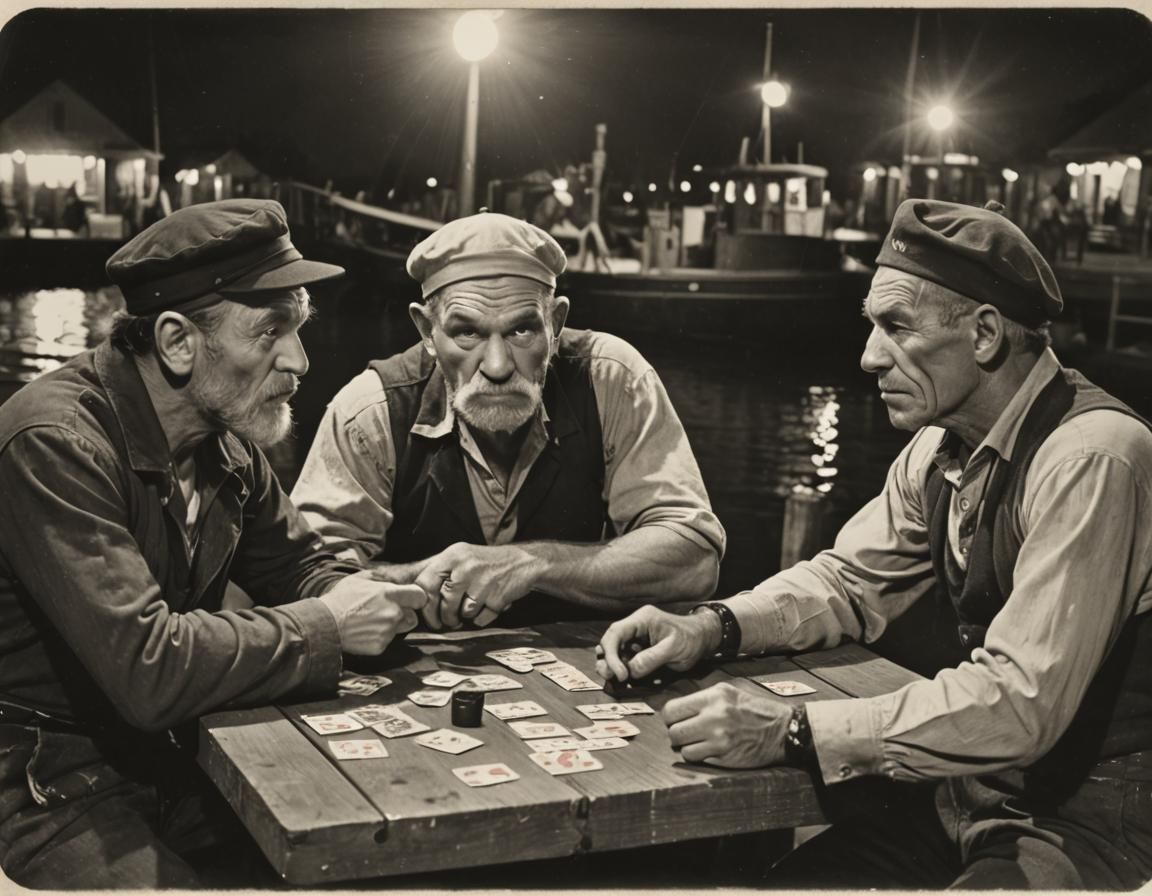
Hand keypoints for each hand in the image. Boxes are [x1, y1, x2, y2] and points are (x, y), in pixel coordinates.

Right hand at [319, 573, 426, 654]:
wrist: (324, 623)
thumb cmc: (341, 599)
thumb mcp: (359, 579)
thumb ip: (380, 577)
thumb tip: (392, 578)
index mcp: (390, 594)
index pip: (420, 596)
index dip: (415, 598)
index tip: (409, 599)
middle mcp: (393, 613)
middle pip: (413, 616)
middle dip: (405, 614)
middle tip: (388, 612)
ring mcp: (387, 631)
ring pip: (401, 629)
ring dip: (393, 626)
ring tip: (374, 622)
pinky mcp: (380, 646)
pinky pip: (388, 641)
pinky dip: (380, 638)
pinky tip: (367, 632)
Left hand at [413, 543, 543, 629]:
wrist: (523, 562)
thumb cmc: (486, 564)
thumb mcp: (461, 558)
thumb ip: (437, 572)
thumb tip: (413, 593)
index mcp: (452, 556)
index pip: (424, 583)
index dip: (424, 604)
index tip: (428, 615)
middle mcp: (465, 566)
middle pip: (443, 601)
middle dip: (444, 617)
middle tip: (447, 622)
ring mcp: (482, 580)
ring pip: (462, 612)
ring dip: (465, 616)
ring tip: (472, 607)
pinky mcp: (497, 595)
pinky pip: (480, 618)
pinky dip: (482, 618)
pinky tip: (488, 605)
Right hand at [595, 605, 716, 682]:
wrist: (703, 637)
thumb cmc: (691, 638)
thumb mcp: (674, 648)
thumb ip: (652, 658)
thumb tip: (631, 670)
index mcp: (642, 619)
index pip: (616, 633)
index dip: (612, 654)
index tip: (621, 674)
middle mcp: (635, 626)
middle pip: (610, 641)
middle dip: (608, 660)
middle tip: (614, 678)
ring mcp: (635, 636)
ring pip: (614, 649)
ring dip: (611, 665)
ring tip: (618, 678)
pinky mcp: (639, 647)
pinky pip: (623, 656)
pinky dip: (620, 667)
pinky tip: (624, 677)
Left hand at [663, 682, 790, 767]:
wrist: (782, 730)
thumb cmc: (755, 710)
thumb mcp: (729, 692)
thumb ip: (703, 698)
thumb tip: (678, 709)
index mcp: (714, 697)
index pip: (672, 709)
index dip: (670, 717)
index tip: (675, 720)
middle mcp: (714, 716)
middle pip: (673, 731)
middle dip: (676, 733)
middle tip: (685, 733)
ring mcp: (719, 738)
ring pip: (683, 748)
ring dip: (687, 747)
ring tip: (698, 742)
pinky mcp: (724, 756)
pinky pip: (697, 759)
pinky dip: (699, 757)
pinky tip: (709, 750)